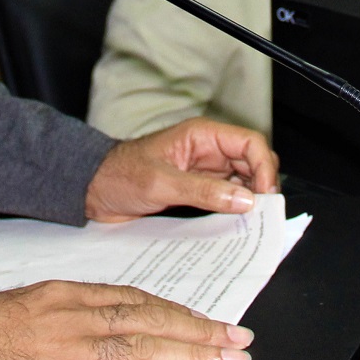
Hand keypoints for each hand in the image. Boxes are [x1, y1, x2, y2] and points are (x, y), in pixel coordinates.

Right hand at [0, 281, 253, 359]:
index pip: (137, 299)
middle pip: (149, 320)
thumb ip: (74, 310)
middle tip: (238, 341)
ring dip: (190, 355)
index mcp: (67, 292)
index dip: (179, 312)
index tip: (211, 321)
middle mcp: (72, 314)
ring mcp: (65, 348)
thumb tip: (120, 321)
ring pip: (141, 348)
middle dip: (199, 331)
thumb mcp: (31, 306)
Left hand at [85, 119, 278, 222]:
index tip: (266, 195)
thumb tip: (245, 200)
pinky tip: (236, 224)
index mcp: (202, 136)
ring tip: (253, 222)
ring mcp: (204, 170)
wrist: (93, 189)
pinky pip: (227, 196)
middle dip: (263, 184)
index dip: (264, 167)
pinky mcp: (198, 189)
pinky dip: (236, 209)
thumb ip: (204, 191)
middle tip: (263, 213)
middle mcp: (208, 150)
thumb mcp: (161, 184)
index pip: (250, 143)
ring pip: (244, 180)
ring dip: (251, 199)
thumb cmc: (119, 175)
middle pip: (252, 161)